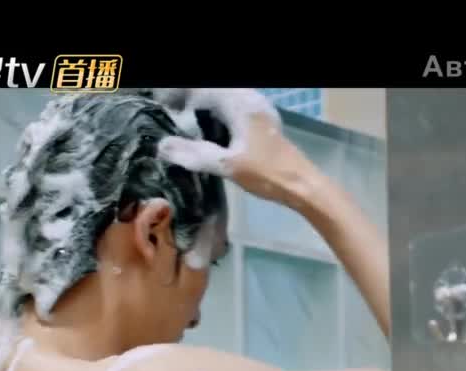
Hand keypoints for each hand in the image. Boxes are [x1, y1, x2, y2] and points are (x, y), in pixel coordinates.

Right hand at [154, 89, 320, 207]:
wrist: (304, 185)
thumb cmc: (268, 173)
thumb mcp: (227, 165)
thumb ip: (194, 154)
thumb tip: (161, 146)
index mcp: (240, 104)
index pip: (202, 90)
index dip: (180, 96)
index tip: (164, 109)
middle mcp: (250, 100)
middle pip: (213, 92)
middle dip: (190, 101)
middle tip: (170, 115)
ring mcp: (258, 110)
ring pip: (224, 100)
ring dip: (204, 108)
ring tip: (184, 122)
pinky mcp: (262, 122)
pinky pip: (233, 110)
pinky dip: (217, 116)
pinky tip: (209, 132)